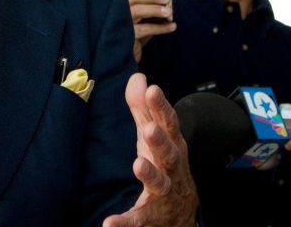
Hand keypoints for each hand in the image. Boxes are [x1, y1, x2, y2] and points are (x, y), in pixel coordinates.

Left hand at [103, 73, 196, 226]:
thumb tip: (138, 77)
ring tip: (138, 164)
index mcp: (172, 145)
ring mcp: (164, 192)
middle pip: (169, 152)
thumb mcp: (154, 137)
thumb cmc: (165, 165)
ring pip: (160, 183)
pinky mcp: (151, 214)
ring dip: (150, 174)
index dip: (161, 107)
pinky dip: (125, 222)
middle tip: (150, 128)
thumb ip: (143, 109)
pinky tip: (109, 223)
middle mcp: (172, 168)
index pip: (168, 123)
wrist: (181, 212)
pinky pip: (138, 219)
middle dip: (160, 140)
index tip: (153, 90)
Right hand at [124, 0, 174, 61]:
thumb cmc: (133, 31)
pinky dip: (161, 27)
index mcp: (120, 1)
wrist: (126, 53)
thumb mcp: (139, 15)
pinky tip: (171, 26)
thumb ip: (145, 4)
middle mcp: (118, 9)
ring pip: (138, 10)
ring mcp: (121, 22)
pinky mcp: (127, 35)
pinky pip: (146, 29)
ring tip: (168, 12)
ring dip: (156, 10)